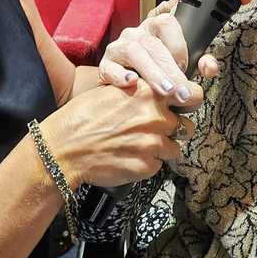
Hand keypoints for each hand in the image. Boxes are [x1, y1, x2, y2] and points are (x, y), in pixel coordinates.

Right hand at [40, 81, 195, 188]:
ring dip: (160, 149)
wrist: (63, 149)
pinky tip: (127, 157)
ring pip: (174, 149)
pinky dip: (146, 164)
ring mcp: (153, 144)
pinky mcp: (147, 166)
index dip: (190, 102)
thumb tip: (164, 92)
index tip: (185, 106)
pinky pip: (158, 166)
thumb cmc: (83, 118)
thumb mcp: (113, 91)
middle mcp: (155, 117)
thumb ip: (142, 91)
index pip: (193, 94)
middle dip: (172, 130)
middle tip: (150, 131)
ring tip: (135, 146)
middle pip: (185, 126)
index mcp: (149, 92)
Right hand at [97, 0, 219, 106]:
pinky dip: (120, 75)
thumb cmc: (160, 73)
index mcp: (156, 28)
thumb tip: (210, 67)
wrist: (127, 86)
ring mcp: (118, 48)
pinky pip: (109, 67)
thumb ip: (202, 63)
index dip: (178, 45)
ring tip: (165, 90)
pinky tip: (131, 83)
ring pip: (133, 51)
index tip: (186, 66)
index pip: (167, 22)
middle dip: (170, 69)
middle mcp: (136, 34)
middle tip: (183, 92)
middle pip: (152, 43)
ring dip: (152, 71)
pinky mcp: (105, 65)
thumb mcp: (184, 65)